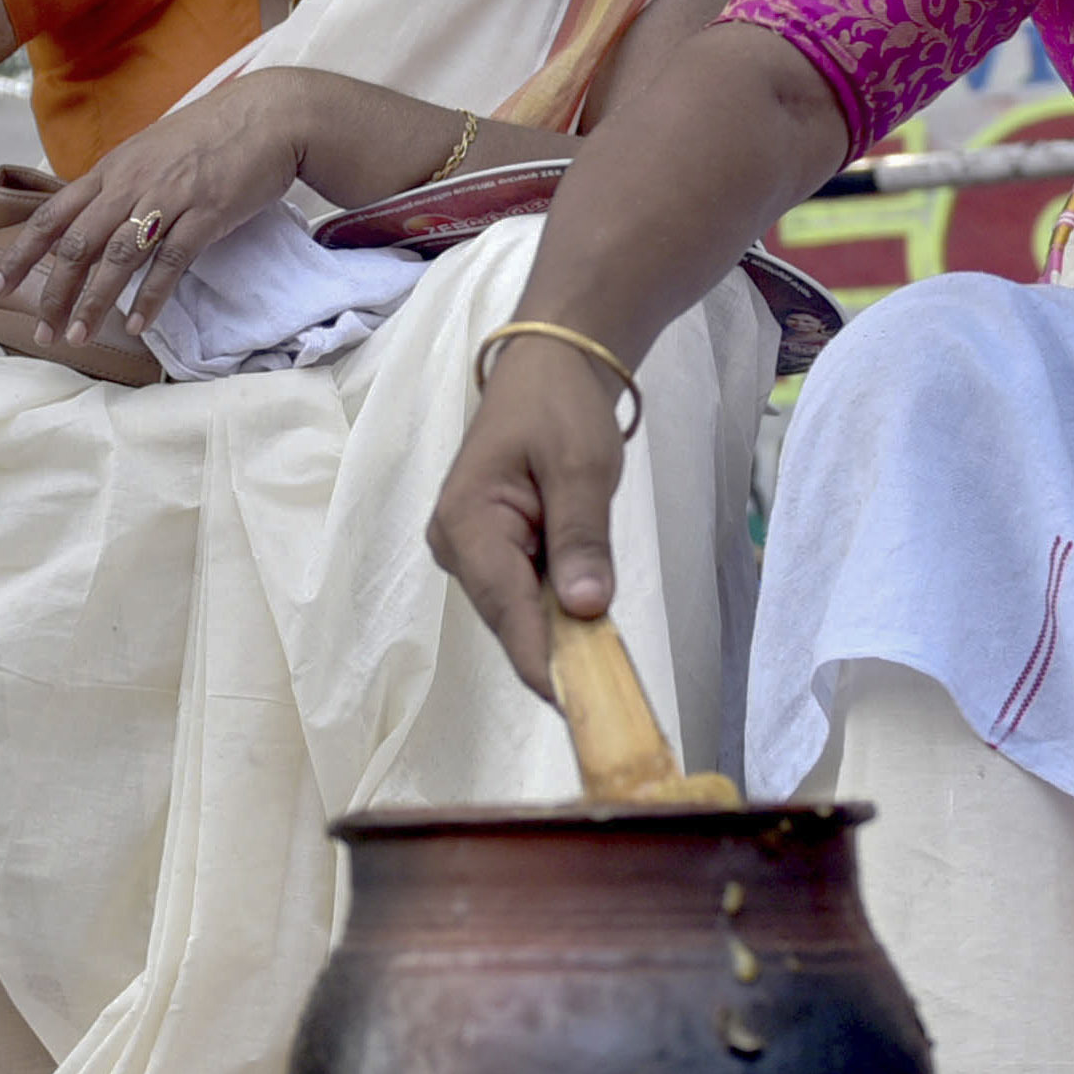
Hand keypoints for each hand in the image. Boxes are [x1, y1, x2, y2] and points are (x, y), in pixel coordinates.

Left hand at [0, 71, 316, 347]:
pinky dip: (151, 297)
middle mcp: (131, 183)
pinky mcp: (206, 214)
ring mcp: (168, 198)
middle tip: (41, 331)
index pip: (53, 214)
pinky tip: (138, 325)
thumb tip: (94, 220)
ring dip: (94, 303)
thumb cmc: (211, 134)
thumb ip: (120, 183)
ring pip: (117, 258)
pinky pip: (170, 263)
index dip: (22, 252)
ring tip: (78, 338)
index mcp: (112, 169)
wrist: (270, 114)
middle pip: (78, 244)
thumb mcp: (150, 151)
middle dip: (54, 291)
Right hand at [428, 332, 634, 692]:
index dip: (547, 663)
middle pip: (512, 623)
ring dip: (563, 636)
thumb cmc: (559, 405)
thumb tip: (587, 610)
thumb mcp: (583, 466)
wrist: (549, 367)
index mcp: (467, 524)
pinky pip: (527, 598)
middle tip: (616, 696)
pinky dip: (560, 614)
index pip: (508, 612)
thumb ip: (583, 538)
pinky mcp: (493, 554)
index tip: (587, 707)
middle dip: (560, 656)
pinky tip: (592, 626)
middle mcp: (456, 547)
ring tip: (612, 667)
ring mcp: (471, 553)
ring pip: (521, 616)